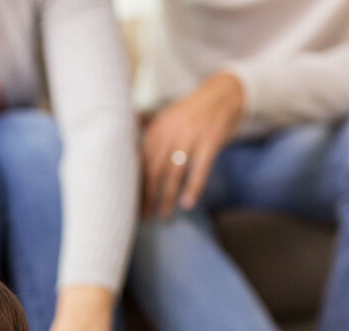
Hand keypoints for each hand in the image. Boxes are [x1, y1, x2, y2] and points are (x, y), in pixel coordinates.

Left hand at [141, 71, 244, 219]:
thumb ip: (146, 129)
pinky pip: (200, 168)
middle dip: (148, 196)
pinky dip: (193, 187)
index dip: (135, 185)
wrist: (223, 94)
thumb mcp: (166, 118)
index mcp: (156, 129)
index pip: (140, 162)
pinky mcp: (210, 141)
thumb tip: (125, 141)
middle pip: (154, 170)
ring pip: (175, 172)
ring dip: (168, 197)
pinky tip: (187, 203)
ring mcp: (190, 137)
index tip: (130, 205)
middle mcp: (170, 133)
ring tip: (164, 216)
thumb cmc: (191, 112)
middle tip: (144, 217)